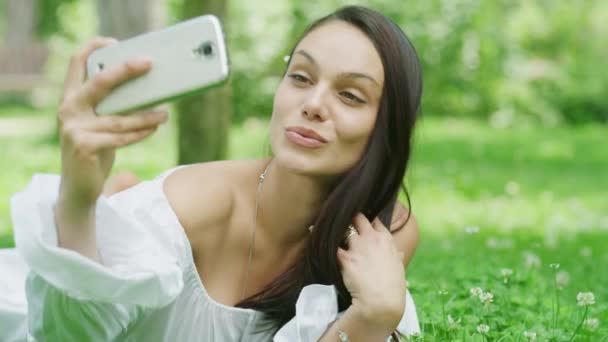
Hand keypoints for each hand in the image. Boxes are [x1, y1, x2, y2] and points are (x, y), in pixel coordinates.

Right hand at [57, 37, 167, 210]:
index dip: (93, 47)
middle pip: (99, 82)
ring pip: (119, 117)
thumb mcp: (98, 123)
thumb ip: (110, 106)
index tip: (115, 42)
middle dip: (125, 70)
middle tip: (148, 63)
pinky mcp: (84, 146)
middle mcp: (68, 109)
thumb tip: (147, 89)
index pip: (76, 63)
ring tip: (165, 114)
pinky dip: (140, 133)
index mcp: (70, 98)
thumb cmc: (96, 149)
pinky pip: (120, 137)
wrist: (79, 187)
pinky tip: (154, 128)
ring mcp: (74, 128)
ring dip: (146, 115)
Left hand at [337, 213, 406, 326]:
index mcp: (386, 240)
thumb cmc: (393, 287)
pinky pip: (332, 247)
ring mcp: (358, 247)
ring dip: (338, 236)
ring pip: (343, 231)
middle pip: (357, 218)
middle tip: (343, 225)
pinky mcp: (346, 258)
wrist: (382, 301)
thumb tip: (399, 253)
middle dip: (350, 220)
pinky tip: (318, 244)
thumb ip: (396, 256)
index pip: (375, 221)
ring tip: (330, 238)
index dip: (366, 222)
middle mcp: (372, 239)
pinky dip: (326, 247)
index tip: (360, 225)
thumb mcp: (399, 267)